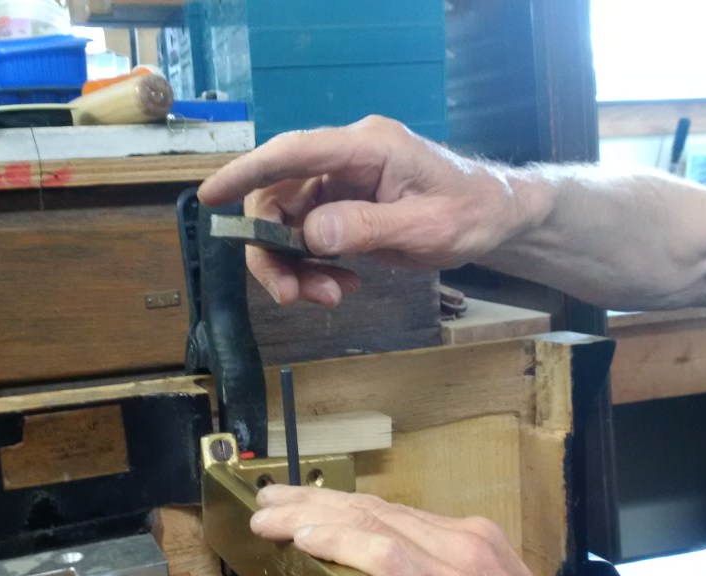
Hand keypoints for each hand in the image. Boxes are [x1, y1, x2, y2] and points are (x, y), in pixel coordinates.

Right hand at [198, 116, 519, 306]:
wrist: (496, 217)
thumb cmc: (470, 213)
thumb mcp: (423, 228)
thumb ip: (365, 228)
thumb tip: (311, 234)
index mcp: (367, 148)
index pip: (293, 152)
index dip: (246, 173)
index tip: (209, 198)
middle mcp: (346, 159)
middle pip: (279, 197)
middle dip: (274, 251)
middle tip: (292, 297)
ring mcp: (343, 183)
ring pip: (289, 224)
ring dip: (295, 267)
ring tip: (327, 298)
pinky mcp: (344, 207)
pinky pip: (309, 238)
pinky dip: (314, 268)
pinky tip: (338, 287)